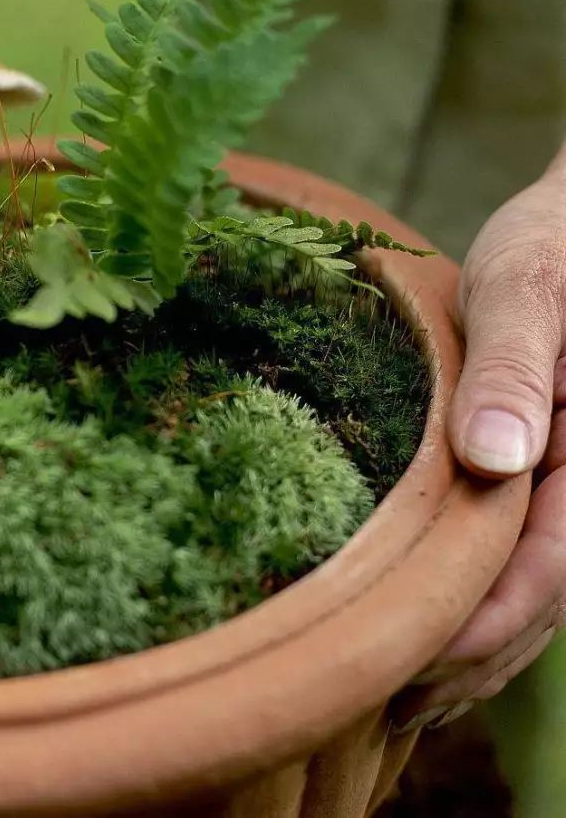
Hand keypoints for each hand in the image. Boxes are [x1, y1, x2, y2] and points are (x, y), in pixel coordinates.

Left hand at [393, 175, 565, 731]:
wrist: (562, 229)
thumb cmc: (549, 244)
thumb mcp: (526, 288)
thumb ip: (518, 368)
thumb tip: (498, 458)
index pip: (551, 563)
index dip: (486, 622)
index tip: (412, 664)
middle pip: (543, 594)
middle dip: (473, 657)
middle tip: (388, 707)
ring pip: (535, 587)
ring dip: (475, 648)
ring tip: (403, 699)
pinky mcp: (544, 474)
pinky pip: (521, 553)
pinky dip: (479, 603)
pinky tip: (432, 632)